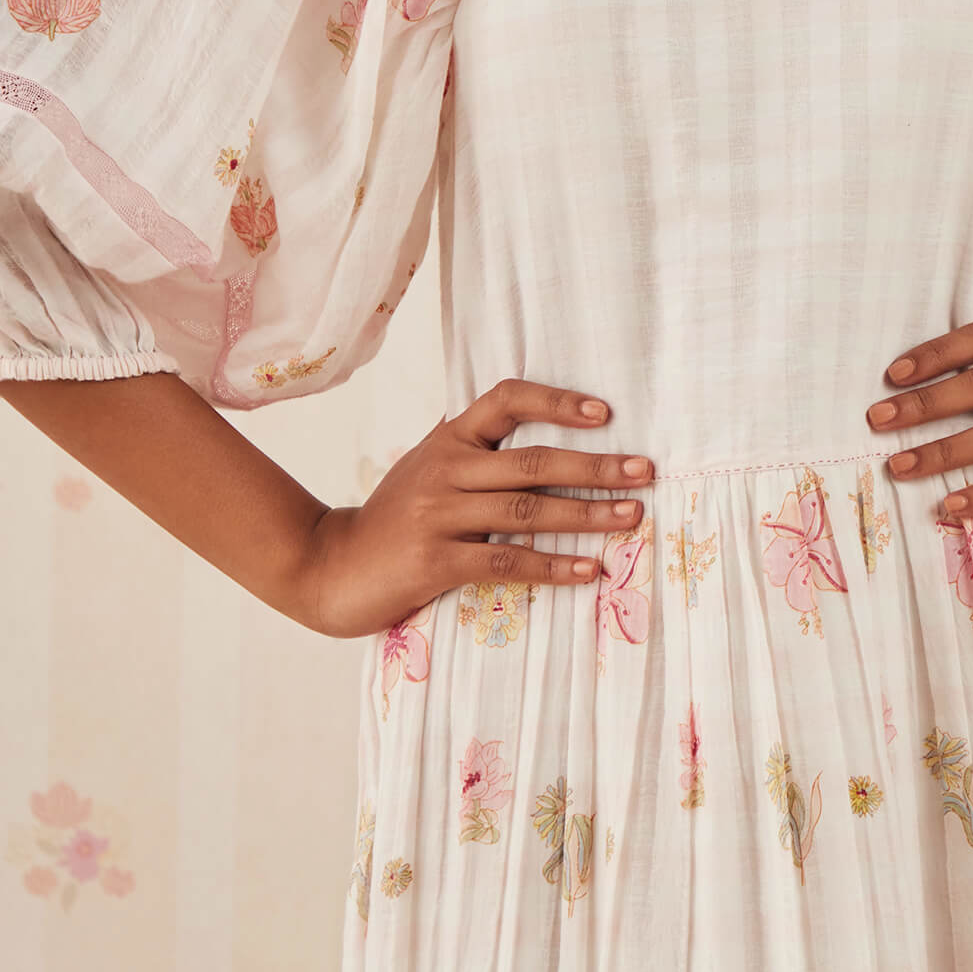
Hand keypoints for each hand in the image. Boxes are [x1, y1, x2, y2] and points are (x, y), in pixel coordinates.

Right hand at [293, 378, 650, 638]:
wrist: (329, 566)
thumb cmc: (392, 520)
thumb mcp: (426, 469)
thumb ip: (473, 450)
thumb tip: (535, 426)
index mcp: (448, 441)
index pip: (506, 401)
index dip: (556, 402)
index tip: (603, 414)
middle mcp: (444, 470)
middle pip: (532, 461)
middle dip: (595, 467)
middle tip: (643, 471)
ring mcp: (438, 515)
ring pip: (527, 511)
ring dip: (587, 516)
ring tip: (632, 517)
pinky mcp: (434, 562)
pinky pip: (506, 561)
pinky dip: (554, 566)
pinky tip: (589, 570)